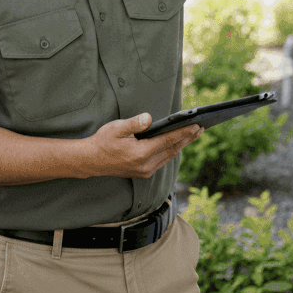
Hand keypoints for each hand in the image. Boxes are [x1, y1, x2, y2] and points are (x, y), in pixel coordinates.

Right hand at [83, 113, 204, 179]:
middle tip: (201, 128)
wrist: (91, 161)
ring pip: (169, 156)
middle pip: (172, 149)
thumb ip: (135, 123)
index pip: (168, 141)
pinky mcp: (143, 173)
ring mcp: (145, 171)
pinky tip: (177, 144)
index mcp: (141, 153)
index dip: (183, 132)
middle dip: (187, 138)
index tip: (196, 125)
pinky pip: (163, 160)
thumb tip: (149, 118)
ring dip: (182, 145)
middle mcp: (146, 165)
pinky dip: (172, 151)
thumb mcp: (116, 128)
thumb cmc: (103, 141)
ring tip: (193, 134)